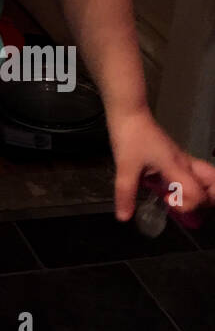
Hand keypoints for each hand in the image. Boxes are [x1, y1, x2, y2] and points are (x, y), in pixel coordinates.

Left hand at [107, 105, 214, 221]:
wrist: (129, 112)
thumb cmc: (129, 137)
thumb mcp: (124, 167)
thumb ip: (126, 193)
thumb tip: (124, 218)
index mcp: (176, 166)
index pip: (198, 193)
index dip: (187, 205)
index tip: (166, 202)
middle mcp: (184, 163)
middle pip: (212, 182)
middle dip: (205, 199)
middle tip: (182, 203)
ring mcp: (182, 158)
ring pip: (206, 176)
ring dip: (200, 190)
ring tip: (180, 198)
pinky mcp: (175, 155)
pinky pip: (193, 172)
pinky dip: (190, 183)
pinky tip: (169, 187)